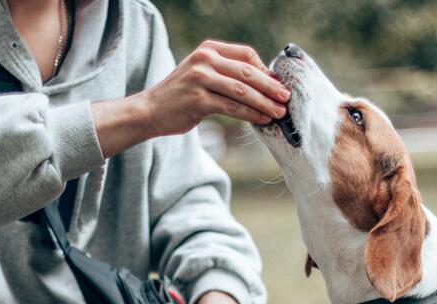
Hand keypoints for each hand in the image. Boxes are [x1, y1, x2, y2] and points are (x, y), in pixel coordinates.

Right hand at [92, 41, 290, 156]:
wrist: (150, 110)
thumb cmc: (181, 96)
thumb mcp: (202, 74)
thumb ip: (227, 73)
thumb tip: (264, 83)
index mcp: (208, 49)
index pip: (246, 54)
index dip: (266, 70)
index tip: (278, 85)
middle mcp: (204, 59)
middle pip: (247, 72)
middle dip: (271, 86)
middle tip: (286, 98)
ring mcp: (200, 78)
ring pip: (242, 91)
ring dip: (264, 103)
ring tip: (278, 113)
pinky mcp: (198, 99)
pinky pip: (232, 107)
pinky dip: (250, 114)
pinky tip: (262, 120)